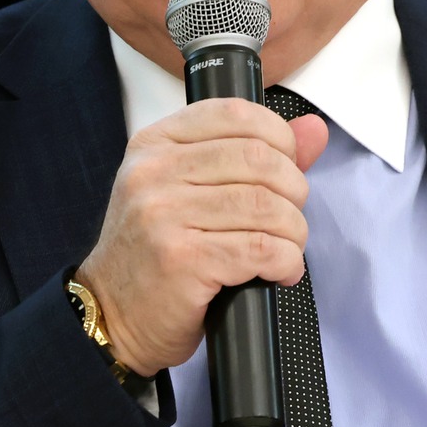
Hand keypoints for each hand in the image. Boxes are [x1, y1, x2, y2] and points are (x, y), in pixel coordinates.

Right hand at [77, 99, 328, 377]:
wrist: (111, 313)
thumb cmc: (155, 252)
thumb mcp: (189, 190)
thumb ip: (252, 154)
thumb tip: (314, 128)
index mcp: (155, 144)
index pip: (235, 114)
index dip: (279, 138)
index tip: (287, 167)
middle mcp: (154, 172)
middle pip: (259, 159)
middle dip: (293, 190)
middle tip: (289, 217)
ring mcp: (163, 215)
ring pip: (265, 206)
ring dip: (293, 231)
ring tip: (286, 247)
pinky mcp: (182, 260)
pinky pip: (261, 249)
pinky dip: (286, 262)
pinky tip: (279, 271)